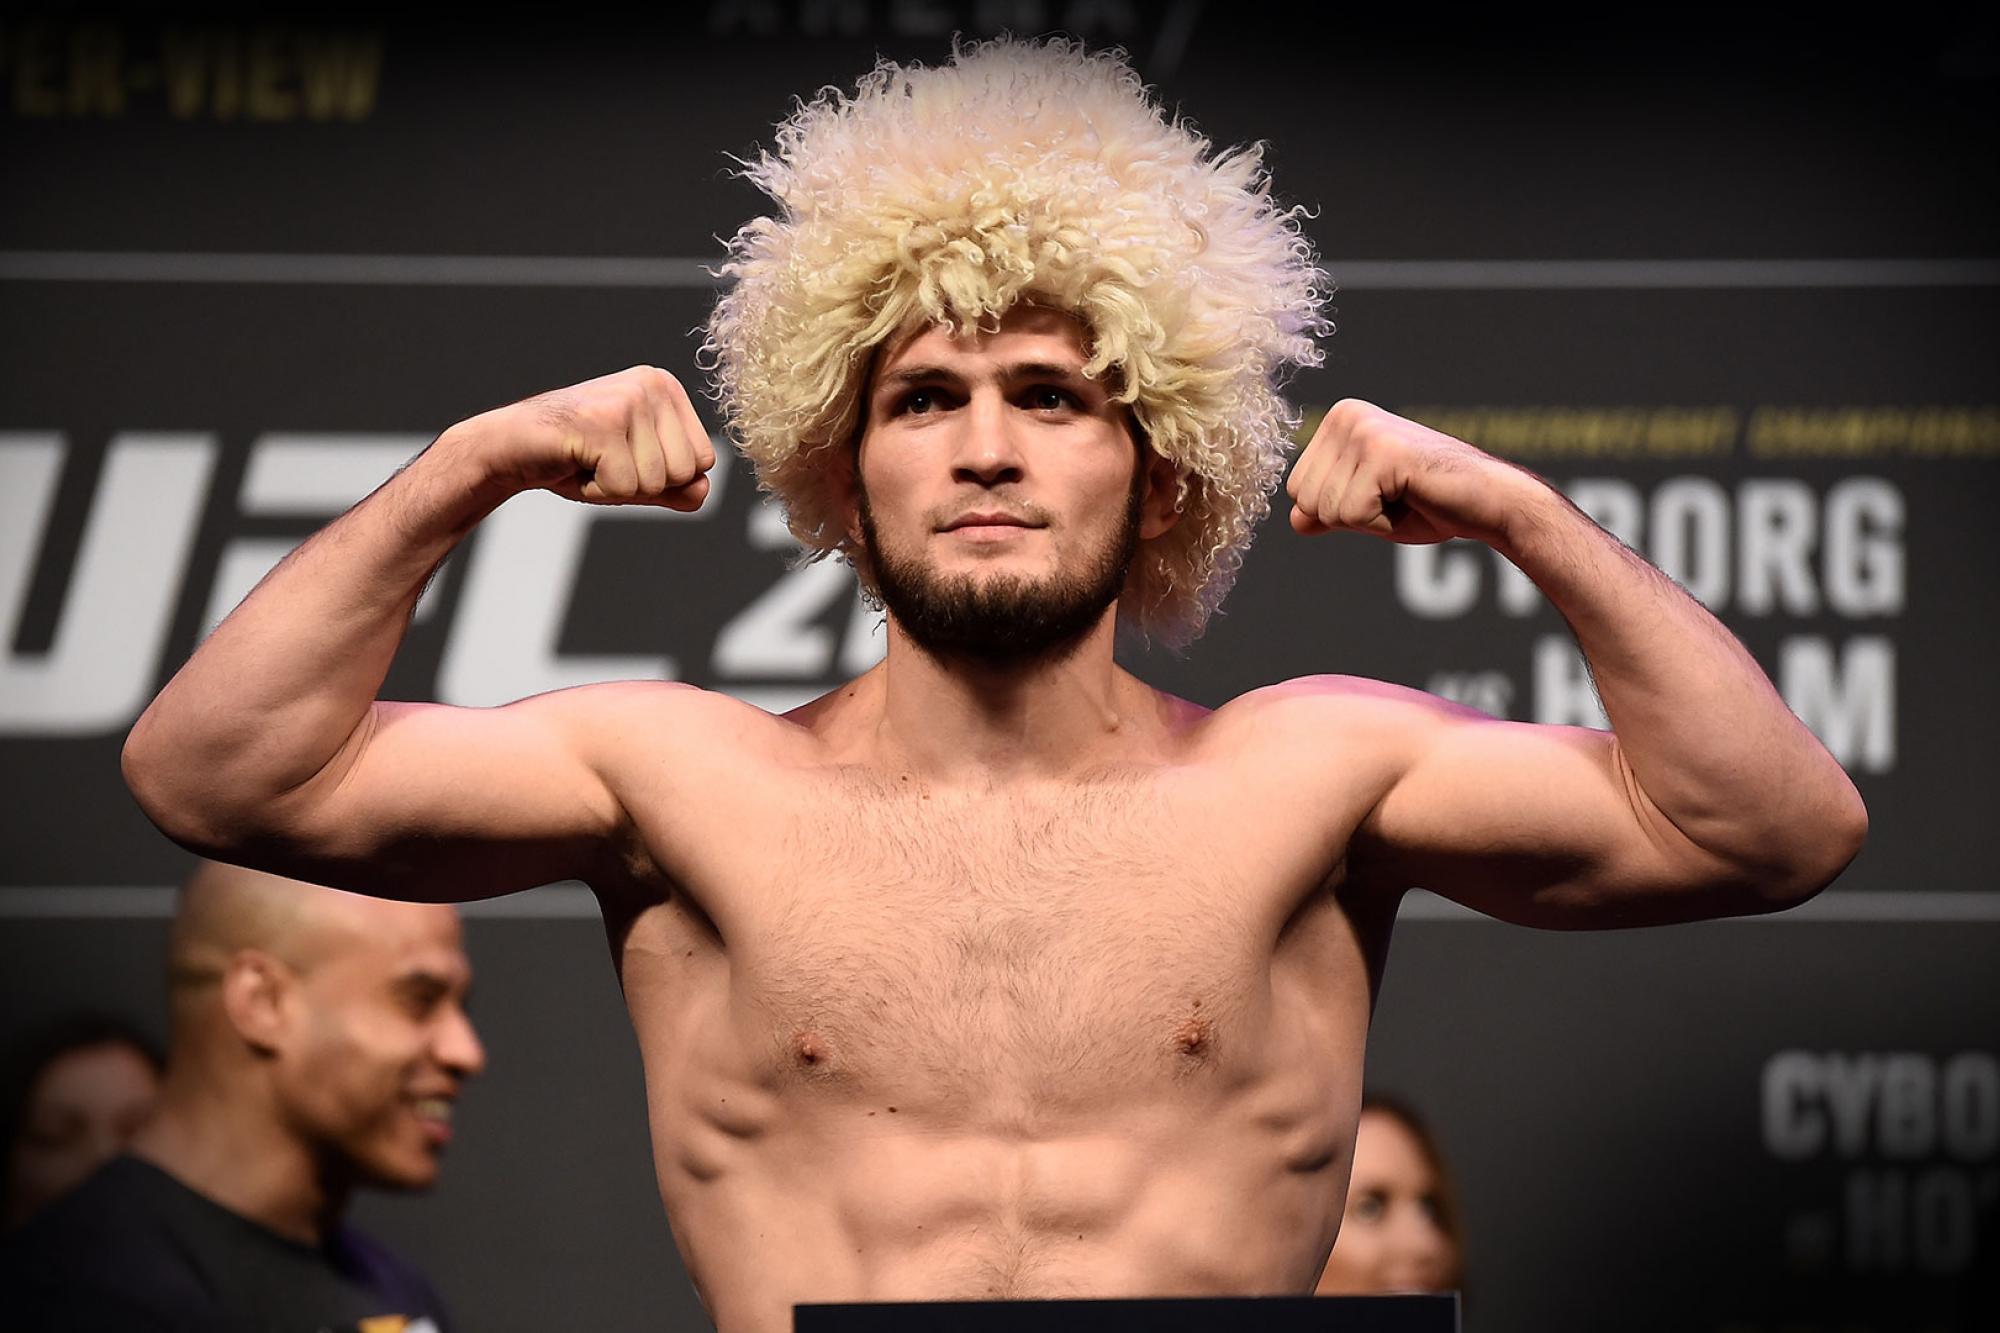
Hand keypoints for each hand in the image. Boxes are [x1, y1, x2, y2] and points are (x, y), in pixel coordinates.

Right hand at [452, 365, 716, 510]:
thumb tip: (702, 489)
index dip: (662, 478)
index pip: (705, 461)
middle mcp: (652, 385)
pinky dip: (595, 490)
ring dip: (615, 488)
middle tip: (602, 461)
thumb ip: (675, 486)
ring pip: (655, 482)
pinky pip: (623, 487)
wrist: (509, 447)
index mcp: (666, 389)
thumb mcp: (636, 476)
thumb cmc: (574, 459)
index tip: (623, 459)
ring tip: (587, 460)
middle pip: (686, 472)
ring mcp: (628, 400)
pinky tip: (573, 462)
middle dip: (641, 484)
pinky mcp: (602, 422)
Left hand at [1285, 399, 1535, 547]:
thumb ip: (1328, 510)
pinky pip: (1353, 514)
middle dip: (1350, 517)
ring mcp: (1363, 429)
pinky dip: (1384, 523)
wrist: (1489, 501)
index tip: (1382, 496)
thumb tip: (1295, 521)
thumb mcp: (1366, 508)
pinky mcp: (1382, 451)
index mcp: (1338, 421)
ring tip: (1407, 497)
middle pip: (1305, 500)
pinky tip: (1414, 499)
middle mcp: (1346, 415)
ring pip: (1327, 510)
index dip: (1340, 511)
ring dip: (1370, 521)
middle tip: (1396, 499)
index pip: (1297, 489)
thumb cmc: (1432, 504)